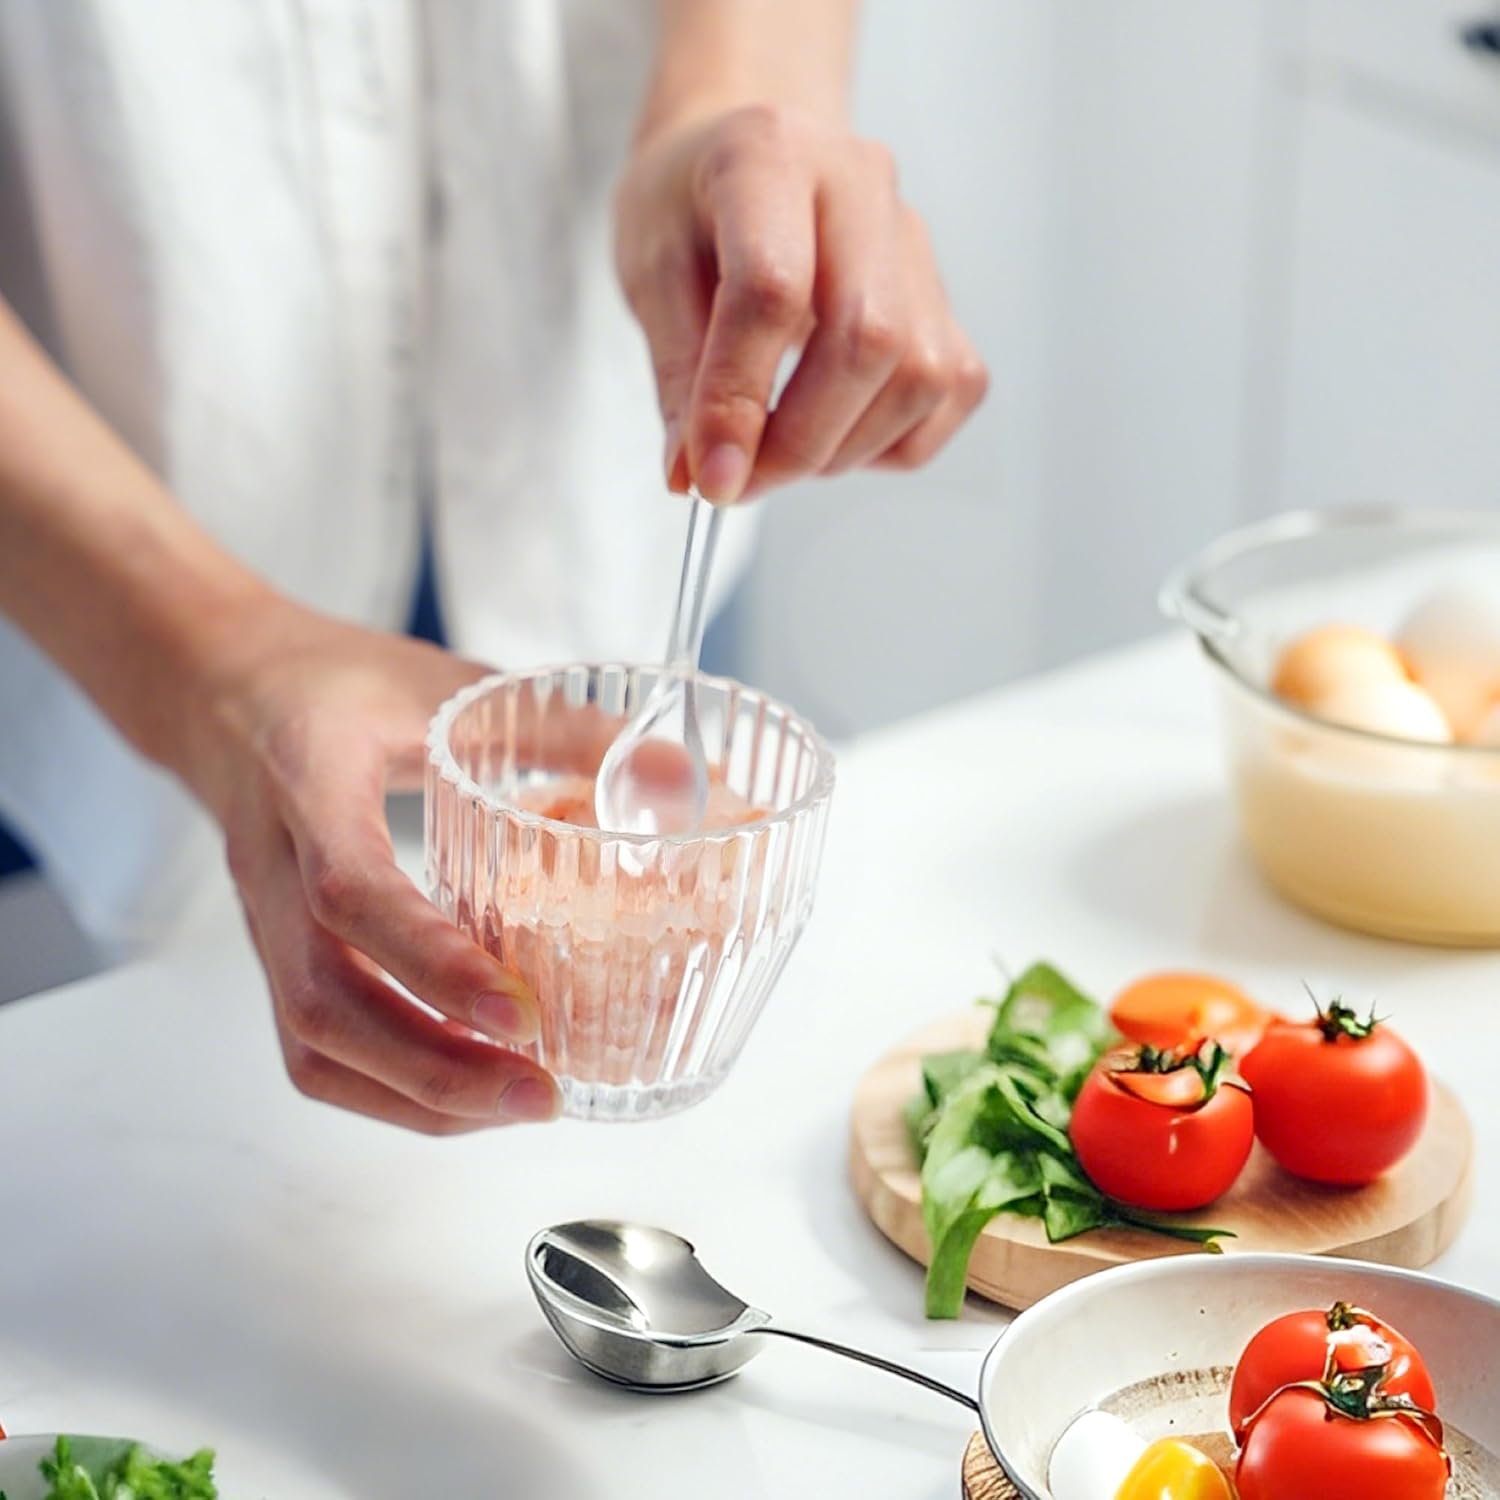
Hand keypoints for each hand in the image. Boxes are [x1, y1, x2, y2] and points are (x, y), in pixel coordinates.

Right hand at [186, 601, 560, 1133]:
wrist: (219, 687)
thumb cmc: (336, 682)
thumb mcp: (443, 681)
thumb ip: (554, 724)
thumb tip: (675, 773)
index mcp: (310, 778)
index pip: (350, 888)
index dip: (429, 959)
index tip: (518, 1012)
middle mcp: (272, 865)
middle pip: (322, 999)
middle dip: (434, 1067)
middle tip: (542, 1093)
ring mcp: (264, 920)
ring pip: (310, 1042)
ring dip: (415, 1092)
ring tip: (518, 1104)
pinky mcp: (275, 953)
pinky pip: (313, 1046)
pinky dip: (390, 1087)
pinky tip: (467, 1086)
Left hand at [615, 105, 988, 503]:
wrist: (741, 154)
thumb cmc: (690, 208)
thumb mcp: (650, 273)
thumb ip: (678, 375)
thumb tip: (698, 477)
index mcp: (769, 155)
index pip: (771, 291)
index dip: (738, 399)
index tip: (710, 478)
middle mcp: (860, 185)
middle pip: (868, 339)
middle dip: (801, 441)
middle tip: (740, 481)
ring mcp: (915, 240)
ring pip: (920, 376)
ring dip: (845, 446)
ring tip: (779, 450)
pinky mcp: (944, 293)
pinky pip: (949, 392)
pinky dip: (892, 439)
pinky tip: (834, 428)